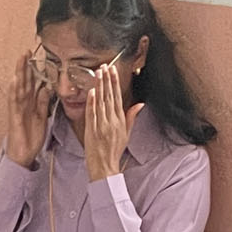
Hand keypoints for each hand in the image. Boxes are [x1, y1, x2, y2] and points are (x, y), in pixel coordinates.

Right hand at [6, 48, 52, 168]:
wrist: (23, 154)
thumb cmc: (31, 137)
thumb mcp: (42, 117)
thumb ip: (43, 103)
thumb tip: (46, 88)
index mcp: (31, 103)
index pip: (33, 83)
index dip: (35, 70)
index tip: (38, 58)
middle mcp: (23, 103)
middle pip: (24, 81)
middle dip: (25, 66)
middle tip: (27, 51)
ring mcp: (17, 108)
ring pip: (18, 87)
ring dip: (19, 73)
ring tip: (21, 59)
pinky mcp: (14, 116)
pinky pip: (14, 101)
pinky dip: (14, 90)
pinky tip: (15, 80)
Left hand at [82, 62, 142, 183]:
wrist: (105, 166)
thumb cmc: (114, 150)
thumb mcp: (126, 133)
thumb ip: (131, 117)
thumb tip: (140, 104)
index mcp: (120, 120)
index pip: (118, 97)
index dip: (115, 83)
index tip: (113, 70)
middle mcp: (112, 121)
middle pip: (109, 96)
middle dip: (107, 80)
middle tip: (105, 66)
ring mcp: (101, 125)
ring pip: (101, 102)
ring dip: (100, 86)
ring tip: (98, 73)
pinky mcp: (92, 130)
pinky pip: (92, 114)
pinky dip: (92, 102)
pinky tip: (92, 91)